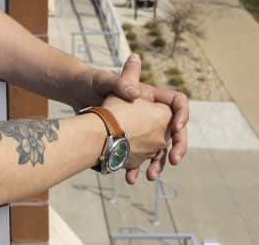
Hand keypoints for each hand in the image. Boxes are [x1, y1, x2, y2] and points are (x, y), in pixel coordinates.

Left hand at [92, 54, 188, 182]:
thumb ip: (121, 82)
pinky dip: (137, 169)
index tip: (176, 128)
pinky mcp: (132, 142)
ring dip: (158, 164)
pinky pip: (141, 159)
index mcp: (151, 96)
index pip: (177, 103)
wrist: (76, 98)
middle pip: (175, 131)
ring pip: (160, 150)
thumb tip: (135, 91)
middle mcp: (151, 113)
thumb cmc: (92, 84)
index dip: (182, 115)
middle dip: (177, 146)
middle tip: (174, 159)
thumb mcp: (104, 81)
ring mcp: (143, 130)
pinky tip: (130, 177)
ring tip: (151, 175)